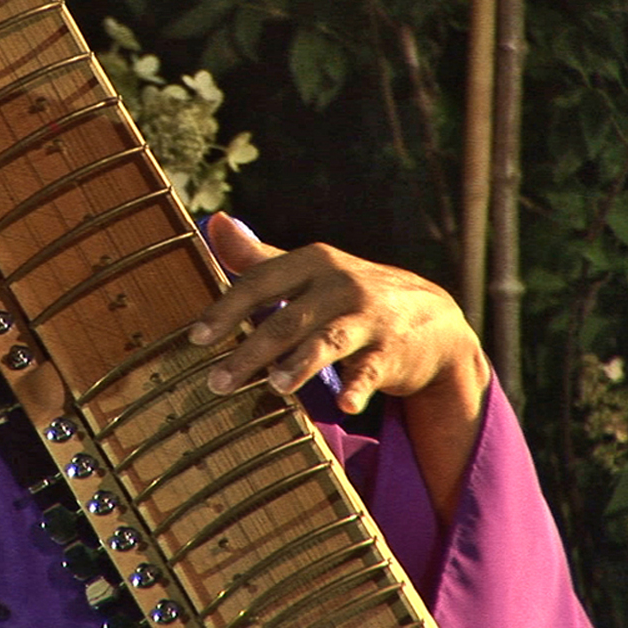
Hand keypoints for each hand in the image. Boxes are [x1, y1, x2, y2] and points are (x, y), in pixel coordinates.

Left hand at [188, 213, 489, 520]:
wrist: (431, 317)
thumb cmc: (347, 294)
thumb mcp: (308, 270)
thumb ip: (259, 256)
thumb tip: (214, 222)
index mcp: (312, 262)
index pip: (259, 282)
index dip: (226, 310)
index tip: (196, 339)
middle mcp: (339, 284)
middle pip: (286, 319)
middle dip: (249, 352)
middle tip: (216, 383)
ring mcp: (369, 317)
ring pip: (327, 341)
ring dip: (299, 364)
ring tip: (273, 386)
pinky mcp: (393, 350)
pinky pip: (372, 370)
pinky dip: (360, 387)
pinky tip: (346, 406)